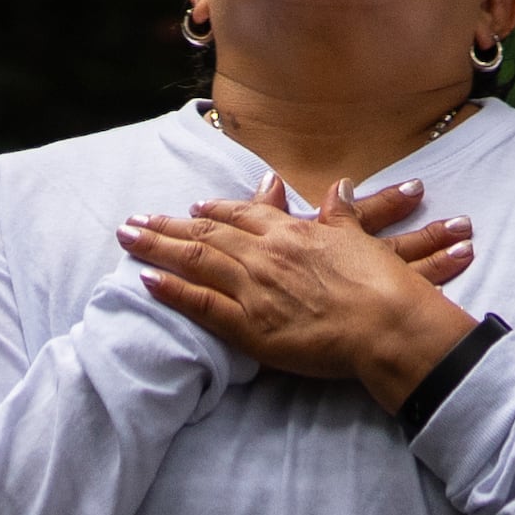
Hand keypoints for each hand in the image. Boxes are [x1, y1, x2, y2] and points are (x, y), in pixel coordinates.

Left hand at [120, 176, 479, 407]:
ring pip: (194, 262)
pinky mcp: (249, 327)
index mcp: (289, 233)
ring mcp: (253, 289)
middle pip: (206, 234)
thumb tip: (337, 187)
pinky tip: (146, 280)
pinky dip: (171, 291)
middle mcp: (264, 254)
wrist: (388, 325)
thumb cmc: (380, 284)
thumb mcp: (359, 238)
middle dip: (167, 225)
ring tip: (127, 237)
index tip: (191, 207)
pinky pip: (200, 305)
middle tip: (135, 219)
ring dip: (157, 247)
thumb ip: (341, 213)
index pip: (241, 215)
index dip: (213, 211)